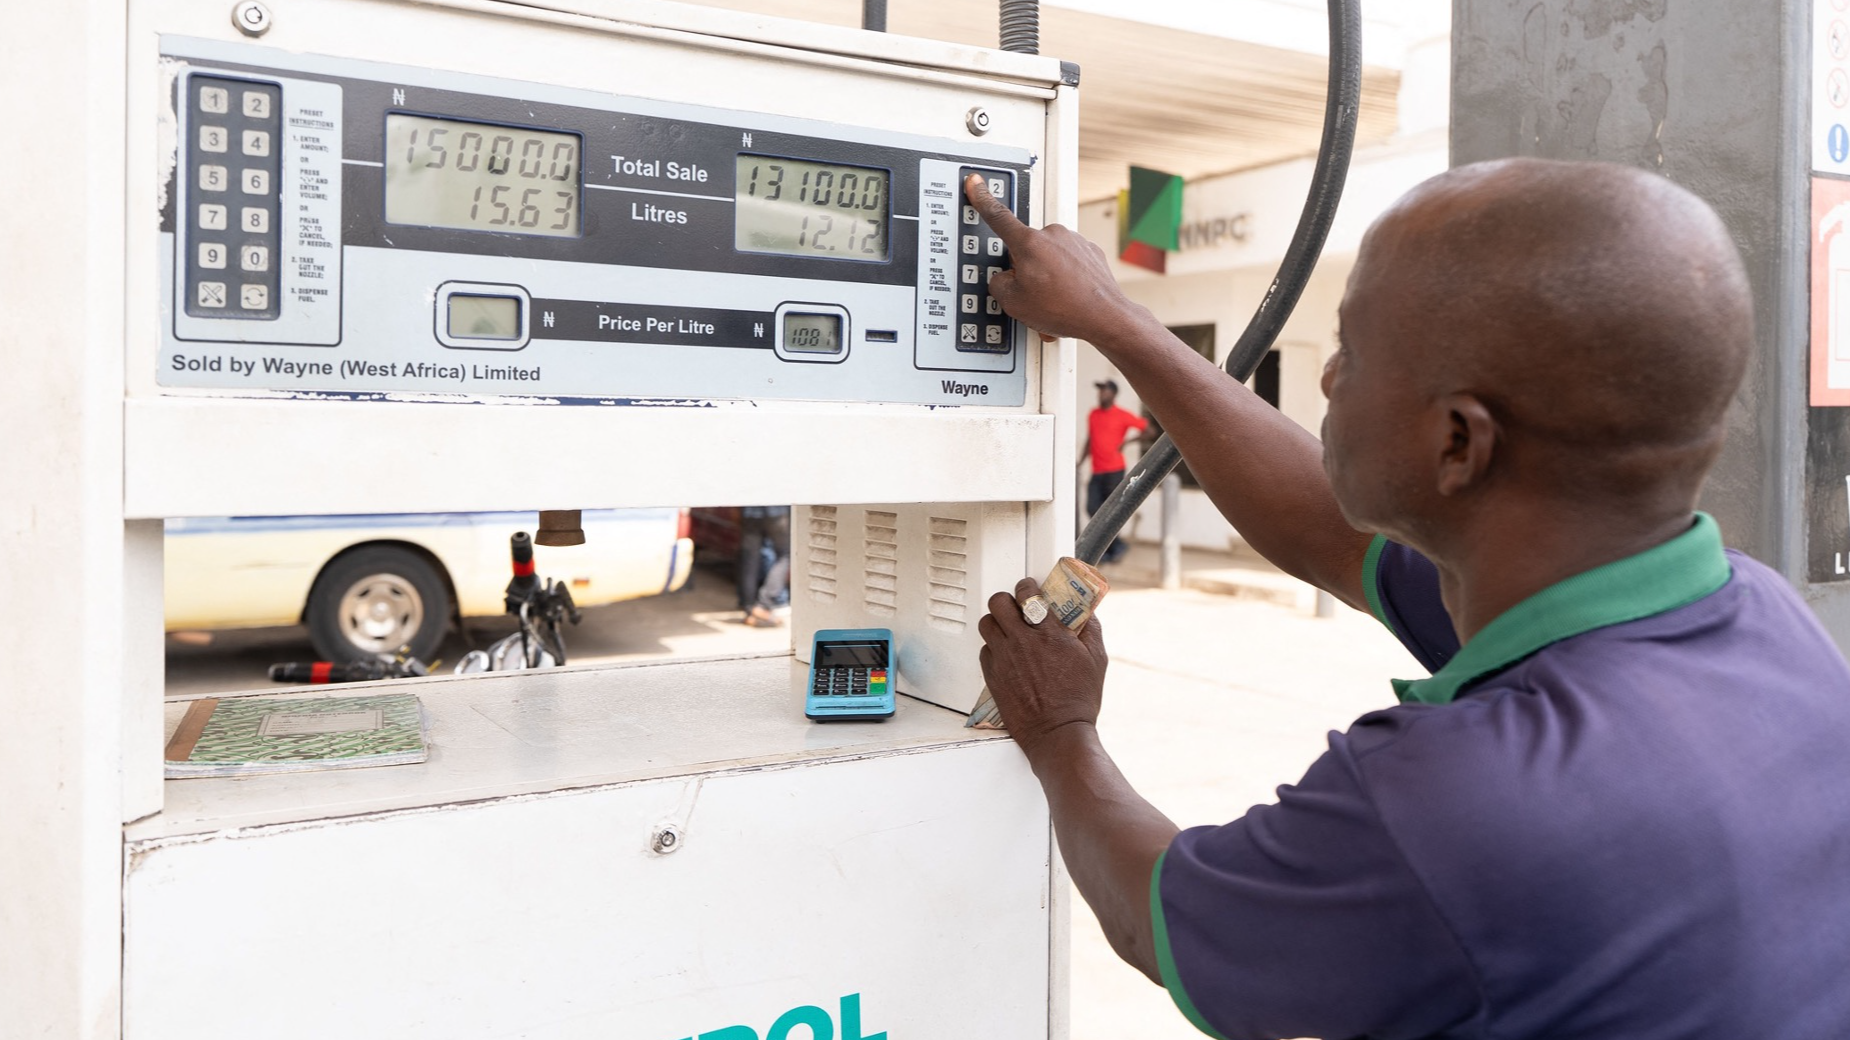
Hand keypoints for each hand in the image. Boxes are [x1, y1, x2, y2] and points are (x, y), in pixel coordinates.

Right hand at [965, 174, 1150, 344]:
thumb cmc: (1063, 308)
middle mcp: (1053, 235)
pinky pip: (1069, 263)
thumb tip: (1004, 278)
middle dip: (1026, 270)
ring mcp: (1074, 241)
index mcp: (1029, 243)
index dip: (983, 199)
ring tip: (1055, 301)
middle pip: (1026, 249)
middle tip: (1034, 294)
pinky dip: (1066, 279)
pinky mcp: (1089, 251)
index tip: (976, 183)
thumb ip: (998, 283)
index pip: (998, 217)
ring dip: (1048, 277)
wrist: (1103, 316)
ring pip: (1048, 258)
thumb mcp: (1013, 303)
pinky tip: (1070, 297)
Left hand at [977, 577, 1109, 759]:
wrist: (1058, 733)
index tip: (1028, 588)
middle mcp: (1022, 642)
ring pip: (986, 624)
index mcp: (1048, 633)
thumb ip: (1091, 631)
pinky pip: (983, 651)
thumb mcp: (1097, 660)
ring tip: (1006, 629)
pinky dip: (992, 649)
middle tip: (1013, 607)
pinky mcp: (993, 677)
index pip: (1027, 593)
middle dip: (1006, 600)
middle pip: (998, 603)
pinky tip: (1005, 654)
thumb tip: (1088, 614)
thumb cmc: (1077, 701)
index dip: (1026, 586)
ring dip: (995, 623)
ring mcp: (1004, 659)